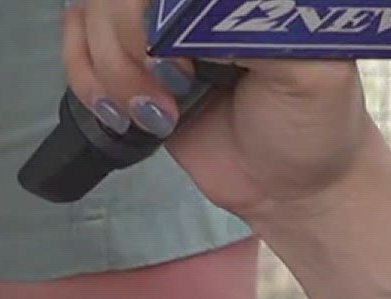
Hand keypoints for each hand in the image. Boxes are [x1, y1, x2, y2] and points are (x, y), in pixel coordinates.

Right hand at [61, 0, 390, 222]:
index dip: (155, 12)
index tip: (183, 58)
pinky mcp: (129, 63)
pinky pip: (77, 45)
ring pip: (90, 11)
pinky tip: (124, 113)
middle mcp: (191, 2)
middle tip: (173, 87)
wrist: (292, 188)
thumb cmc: (313, 125)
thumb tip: (185, 16)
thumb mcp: (309, 70)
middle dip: (130, 42)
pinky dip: (88, 80)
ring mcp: (157, 27)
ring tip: (156, 112)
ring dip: (110, 67)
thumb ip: (257, 26)